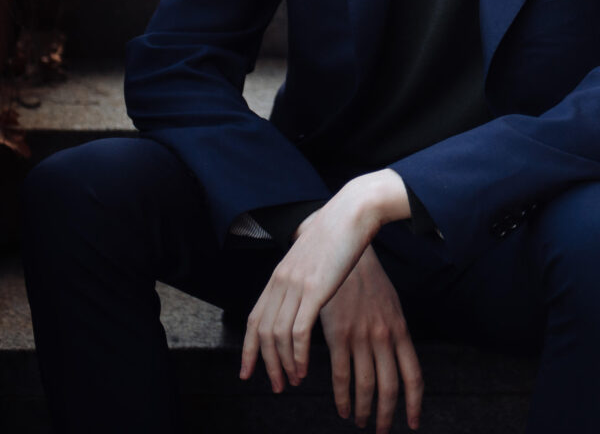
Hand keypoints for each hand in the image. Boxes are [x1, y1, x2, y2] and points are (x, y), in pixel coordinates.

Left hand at [239, 171, 411, 395]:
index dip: (248, 349)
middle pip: (262, 332)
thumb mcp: (311, 259)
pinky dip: (298, 355)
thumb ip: (302, 279)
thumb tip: (302, 297)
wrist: (351, 214)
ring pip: (277, 336)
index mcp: (279, 276)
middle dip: (266, 364)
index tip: (248, 372)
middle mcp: (281, 282)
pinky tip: (304, 368)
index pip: (253, 319)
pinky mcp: (314, 291)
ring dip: (283, 364)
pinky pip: (297, 332)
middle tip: (276, 386)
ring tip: (293, 381)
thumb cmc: (338, 235)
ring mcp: (295, 286)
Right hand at [320, 246, 423, 430]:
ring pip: (366, 385)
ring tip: (361, 422)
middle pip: (390, 387)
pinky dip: (342, 397)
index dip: (415, 403)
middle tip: (382, 431)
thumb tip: (399, 358)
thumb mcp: (391, 305)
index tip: (413, 422)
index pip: (413, 376)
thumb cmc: (368, 281)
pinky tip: (342, 408)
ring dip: (364, 409)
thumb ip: (395, 333)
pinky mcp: (338, 335)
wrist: (347, 253)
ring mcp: (361, 337)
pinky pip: (340, 375)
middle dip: (387, 414)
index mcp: (400, 331)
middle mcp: (384, 337)